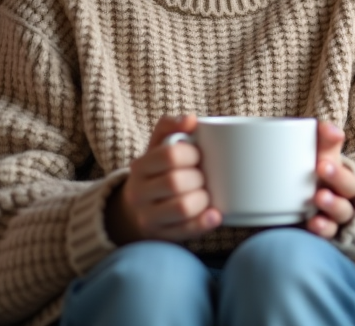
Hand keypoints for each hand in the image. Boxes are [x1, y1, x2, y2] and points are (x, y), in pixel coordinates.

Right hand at [106, 114, 220, 244]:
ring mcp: (148, 217)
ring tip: (206, 194)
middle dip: (199, 178)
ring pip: (182, 208)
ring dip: (203, 199)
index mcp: (140, 166)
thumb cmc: (158, 170)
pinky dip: (204, 222)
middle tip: (204, 176)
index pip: (169, 155)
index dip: (192, 154)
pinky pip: (186, 231)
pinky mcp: (161, 236)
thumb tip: (191, 119)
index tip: (199, 155)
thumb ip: (171, 126)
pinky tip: (215, 214)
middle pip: (176, 183)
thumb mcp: (158, 145)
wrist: (138, 207)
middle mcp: (138, 193)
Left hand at [306, 121, 354, 238]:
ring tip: (318, 198)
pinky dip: (323, 229)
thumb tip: (333, 129)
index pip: (348, 172)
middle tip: (321, 170)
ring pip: (341, 213)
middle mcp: (345, 199)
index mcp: (345, 179)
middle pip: (349, 189)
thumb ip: (326, 142)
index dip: (338, 168)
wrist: (329, 218)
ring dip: (332, 205)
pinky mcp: (329, 235)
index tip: (322, 163)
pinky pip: (330, 234)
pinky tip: (313, 224)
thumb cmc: (323, 182)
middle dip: (337, 180)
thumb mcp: (326, 162)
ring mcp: (337, 219)